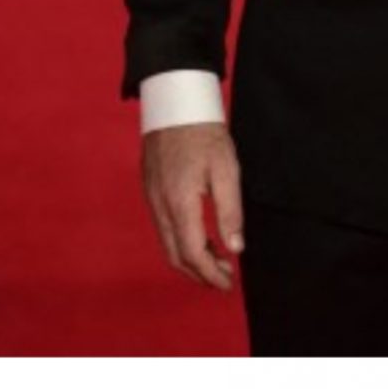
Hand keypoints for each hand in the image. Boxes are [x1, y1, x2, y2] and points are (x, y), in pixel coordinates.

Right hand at [142, 123, 243, 290]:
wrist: (175, 105)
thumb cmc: (204, 134)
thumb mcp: (227, 171)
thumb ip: (230, 212)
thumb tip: (235, 248)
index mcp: (180, 203)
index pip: (193, 254)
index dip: (211, 274)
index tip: (229, 283)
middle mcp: (160, 206)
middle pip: (176, 256)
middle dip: (200, 274)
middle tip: (225, 278)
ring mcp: (152, 199)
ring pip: (168, 245)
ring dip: (191, 260)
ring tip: (218, 260)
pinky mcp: (151, 192)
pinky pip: (164, 229)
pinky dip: (183, 242)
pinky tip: (203, 238)